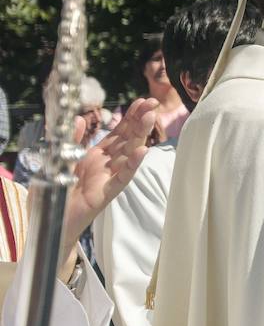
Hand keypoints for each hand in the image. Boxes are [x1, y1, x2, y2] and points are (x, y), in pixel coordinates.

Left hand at [62, 98, 158, 277]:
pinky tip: (142, 152)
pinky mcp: (104, 194)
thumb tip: (81, 118)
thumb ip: (72, 141)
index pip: (117, 133)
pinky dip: (132, 166)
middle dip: (140, 121)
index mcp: (96, 157)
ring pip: (128, 154)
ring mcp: (108, 179)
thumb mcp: (60, 160)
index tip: (141, 102)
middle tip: (153, 103)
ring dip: (140, 136)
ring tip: (151, 117)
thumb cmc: (55, 195)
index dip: (129, 117)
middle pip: (127, 140)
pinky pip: (121, 179)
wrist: (49, 223)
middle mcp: (106, 165)